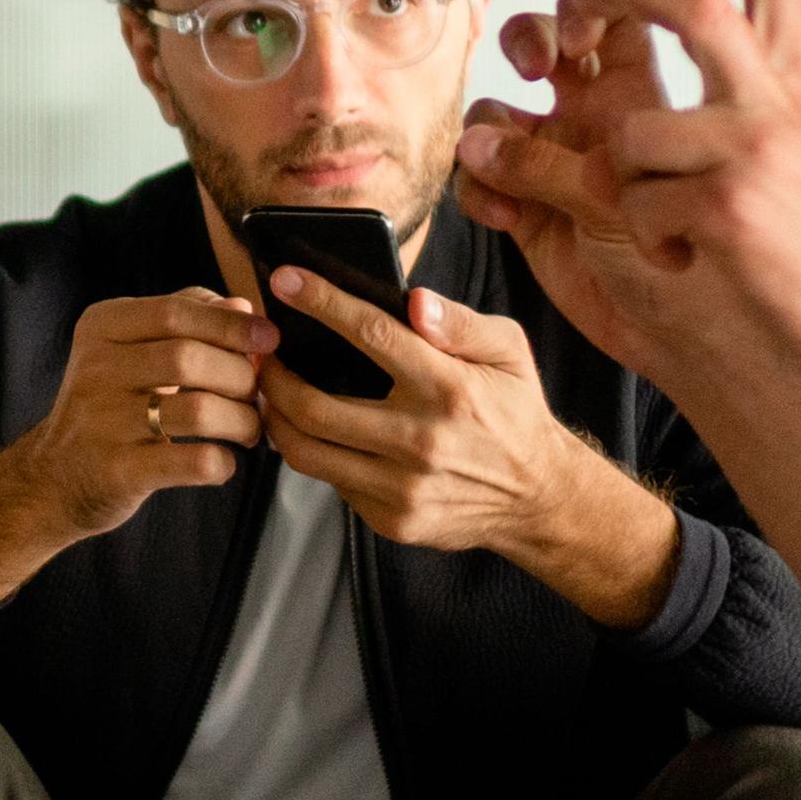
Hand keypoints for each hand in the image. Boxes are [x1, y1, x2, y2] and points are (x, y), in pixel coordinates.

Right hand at [0, 287, 275, 602]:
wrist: (54, 478)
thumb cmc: (110, 407)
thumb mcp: (130, 348)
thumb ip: (184, 318)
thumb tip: (243, 307)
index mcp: (102, 328)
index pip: (176, 312)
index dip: (232, 323)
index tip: (268, 339)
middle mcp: (96, 369)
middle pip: (189, 358)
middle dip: (240, 376)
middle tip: (255, 394)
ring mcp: (104, 422)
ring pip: (199, 410)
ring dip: (241, 420)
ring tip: (248, 429)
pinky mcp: (118, 471)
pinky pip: (194, 462)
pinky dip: (222, 462)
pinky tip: (221, 461)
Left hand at [256, 270, 577, 553]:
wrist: (538, 497)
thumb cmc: (515, 412)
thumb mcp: (509, 352)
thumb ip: (461, 322)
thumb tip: (414, 301)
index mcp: (450, 389)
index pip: (372, 335)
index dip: (322, 302)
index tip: (284, 279)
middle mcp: (422, 441)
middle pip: (314, 407)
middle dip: (273, 375)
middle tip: (262, 353)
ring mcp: (404, 488)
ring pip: (307, 453)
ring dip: (276, 419)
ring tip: (273, 392)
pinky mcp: (393, 520)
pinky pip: (332, 482)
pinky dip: (314, 453)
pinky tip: (311, 432)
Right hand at [458, 0, 697, 381]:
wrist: (698, 340)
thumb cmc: (702, 264)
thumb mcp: (629, 200)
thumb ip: (552, 167)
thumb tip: (476, 141)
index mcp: (642, 98)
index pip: (613, 16)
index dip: (588, 4)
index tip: (576, 36)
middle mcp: (596, 121)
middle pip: (548, 43)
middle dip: (529, 41)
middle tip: (536, 69)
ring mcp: (558, 164)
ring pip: (498, 117)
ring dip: (488, 131)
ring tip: (499, 162)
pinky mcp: (529, 212)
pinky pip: (480, 181)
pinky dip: (479, 191)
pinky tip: (506, 218)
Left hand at [461, 0, 800, 391]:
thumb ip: (767, 104)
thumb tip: (723, 75)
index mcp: (798, 81)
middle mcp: (777, 102)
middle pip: (692, 4)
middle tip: (575, 18)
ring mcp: (752, 150)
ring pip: (631, 135)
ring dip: (620, 181)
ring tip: (656, 217)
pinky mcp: (727, 207)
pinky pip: (636, 205)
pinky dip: (644, 236)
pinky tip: (677, 257)